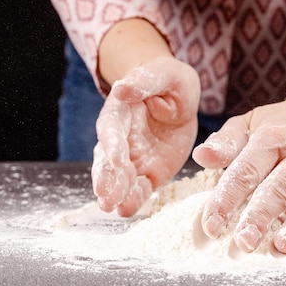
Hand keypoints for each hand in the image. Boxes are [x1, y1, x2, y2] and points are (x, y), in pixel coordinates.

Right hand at [92, 56, 199, 216]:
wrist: (181, 98)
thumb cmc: (170, 80)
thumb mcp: (164, 74)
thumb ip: (144, 81)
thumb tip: (120, 89)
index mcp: (120, 111)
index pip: (112, 128)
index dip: (113, 143)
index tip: (117, 157)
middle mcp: (120, 138)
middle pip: (108, 159)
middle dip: (106, 176)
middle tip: (104, 194)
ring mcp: (133, 157)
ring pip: (120, 178)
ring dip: (115, 193)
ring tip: (111, 207)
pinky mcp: (148, 171)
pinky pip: (139, 188)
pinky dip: (133, 199)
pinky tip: (126, 211)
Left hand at [192, 90, 285, 253]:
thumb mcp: (253, 122)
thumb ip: (227, 141)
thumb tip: (200, 155)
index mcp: (272, 139)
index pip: (246, 171)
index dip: (227, 199)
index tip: (210, 226)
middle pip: (278, 188)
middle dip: (259, 218)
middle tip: (242, 244)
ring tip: (282, 247)